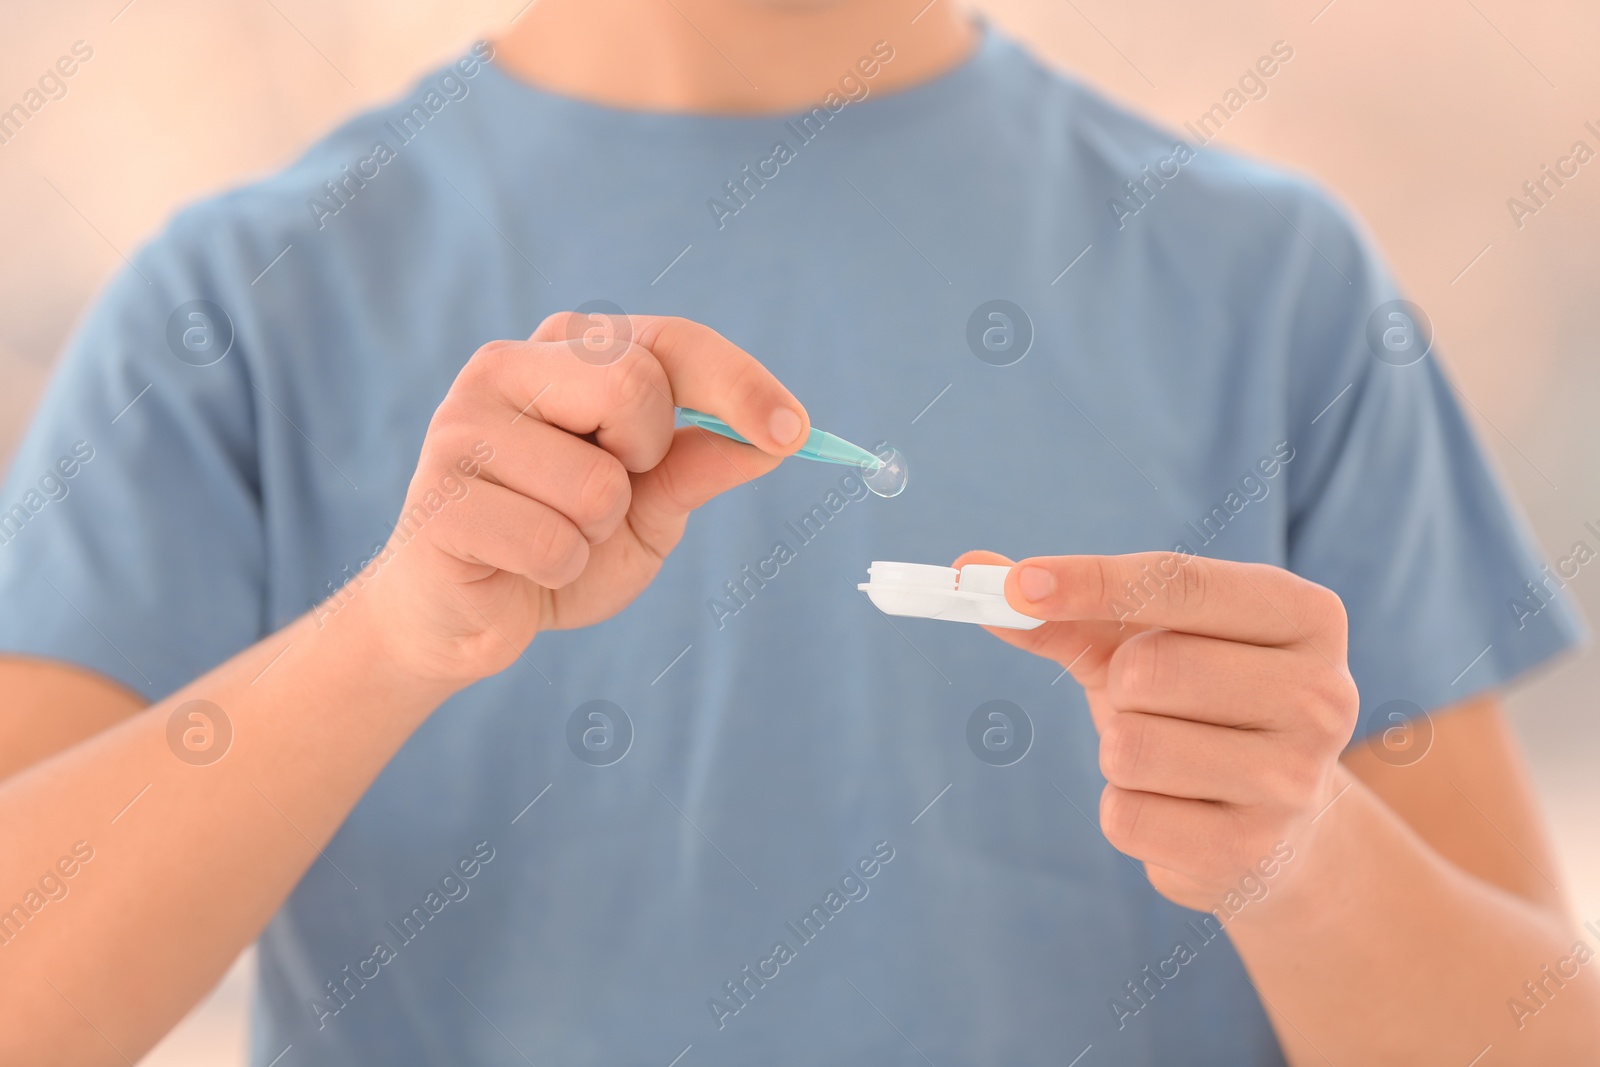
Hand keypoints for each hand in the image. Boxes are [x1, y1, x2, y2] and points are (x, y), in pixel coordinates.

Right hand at [350, 314, 808, 684]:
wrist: (464, 618)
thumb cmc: (559, 547)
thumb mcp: (649, 507)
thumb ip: (701, 466)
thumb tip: (774, 438)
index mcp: (564, 352)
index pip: (669, 341)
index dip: (739, 383)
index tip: (794, 432)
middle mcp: (506, 368)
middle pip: (633, 383)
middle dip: (647, 458)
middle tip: (610, 491)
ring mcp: (461, 426)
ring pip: (598, 483)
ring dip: (596, 534)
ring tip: (551, 536)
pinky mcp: (438, 498)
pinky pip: (552, 544)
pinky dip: (558, 573)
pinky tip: (517, 567)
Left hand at [953, 549, 1359, 912]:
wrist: (1279, 831)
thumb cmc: (1201, 707)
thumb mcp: (1145, 643)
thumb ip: (1066, 608)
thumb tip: (969, 573)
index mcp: (1306, 615)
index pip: (1182, 582)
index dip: (1090, 581)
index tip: (1014, 585)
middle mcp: (1321, 693)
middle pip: (1146, 668)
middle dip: (1121, 687)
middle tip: (1156, 704)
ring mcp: (1293, 780)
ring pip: (1128, 746)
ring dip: (1120, 751)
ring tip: (1172, 760)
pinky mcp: (1250, 852)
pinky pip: (1124, 815)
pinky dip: (1126, 810)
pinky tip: (1179, 811)